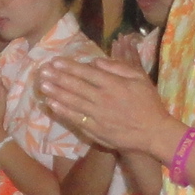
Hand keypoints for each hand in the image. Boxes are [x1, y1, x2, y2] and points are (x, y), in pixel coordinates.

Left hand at [39, 55, 180, 160]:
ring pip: (72, 102)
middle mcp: (102, 98)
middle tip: (42, 71)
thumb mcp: (140, 78)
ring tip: (42, 85)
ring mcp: (97, 115)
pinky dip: (63, 111)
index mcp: (113, 84)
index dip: (69, 67)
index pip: (86, 73)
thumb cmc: (149, 103)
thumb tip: (96, 61)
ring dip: (56, 93)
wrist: (153, 132)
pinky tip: (52, 104)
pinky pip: (76, 119)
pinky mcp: (95, 130)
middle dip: (57, 78)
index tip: (55, 62)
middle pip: (75, 86)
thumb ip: (118, 67)